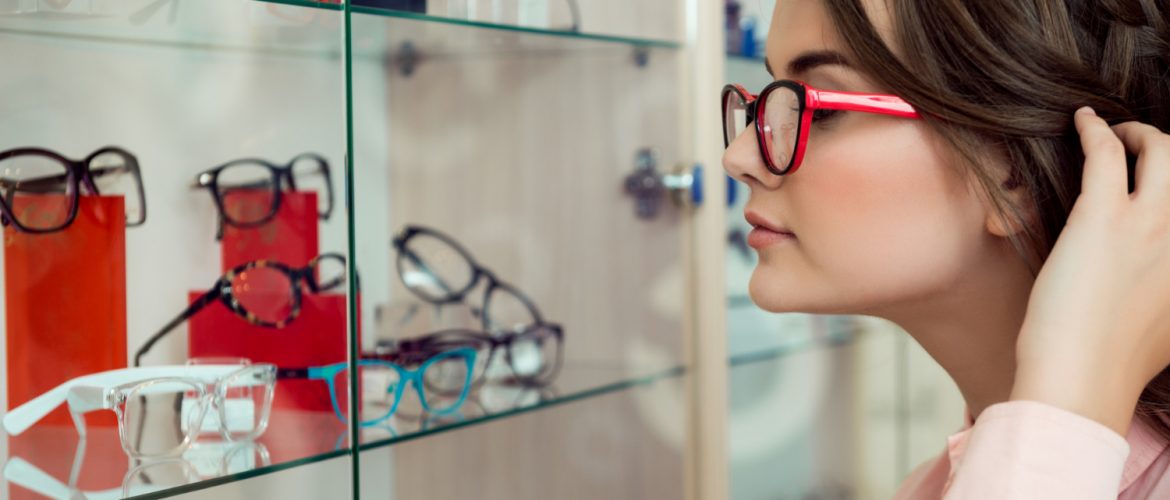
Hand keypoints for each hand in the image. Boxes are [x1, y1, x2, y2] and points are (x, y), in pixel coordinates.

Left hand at [1011, 107, 1169, 435]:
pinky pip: (1105, 155)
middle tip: (1143, 145)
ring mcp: (1151, 225)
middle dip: (1169, 148)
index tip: (1161, 191)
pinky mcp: (1102, 218)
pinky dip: (1096, 130)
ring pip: (1162, 150)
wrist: (1082, 379)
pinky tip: (1082, 120)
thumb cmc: (1112, 364)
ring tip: (1117, 132)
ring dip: (1139, 133)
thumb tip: (1164, 291)